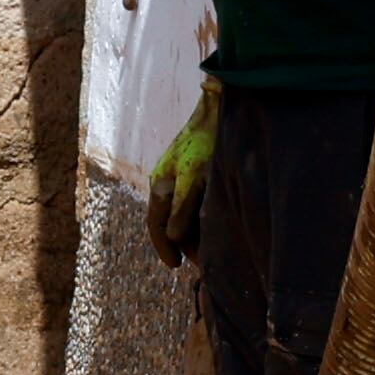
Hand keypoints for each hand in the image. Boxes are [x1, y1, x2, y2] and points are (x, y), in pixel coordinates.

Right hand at [147, 82, 218, 266]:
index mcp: (161, 184)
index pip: (156, 223)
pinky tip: (213, 224)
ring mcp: (180, 176)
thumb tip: (174, 238)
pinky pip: (191, 202)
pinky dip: (199, 218)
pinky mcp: (195, 172)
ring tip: (207, 248)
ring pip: (181, 213)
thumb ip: (184, 208)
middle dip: (180, 243)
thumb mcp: (196, 177)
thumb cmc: (206, 142)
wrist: (218, 109)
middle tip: (197, 262)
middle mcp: (167, 182)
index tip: (176, 266)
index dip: (165, 246)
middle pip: (168, 221)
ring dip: (192, 232)